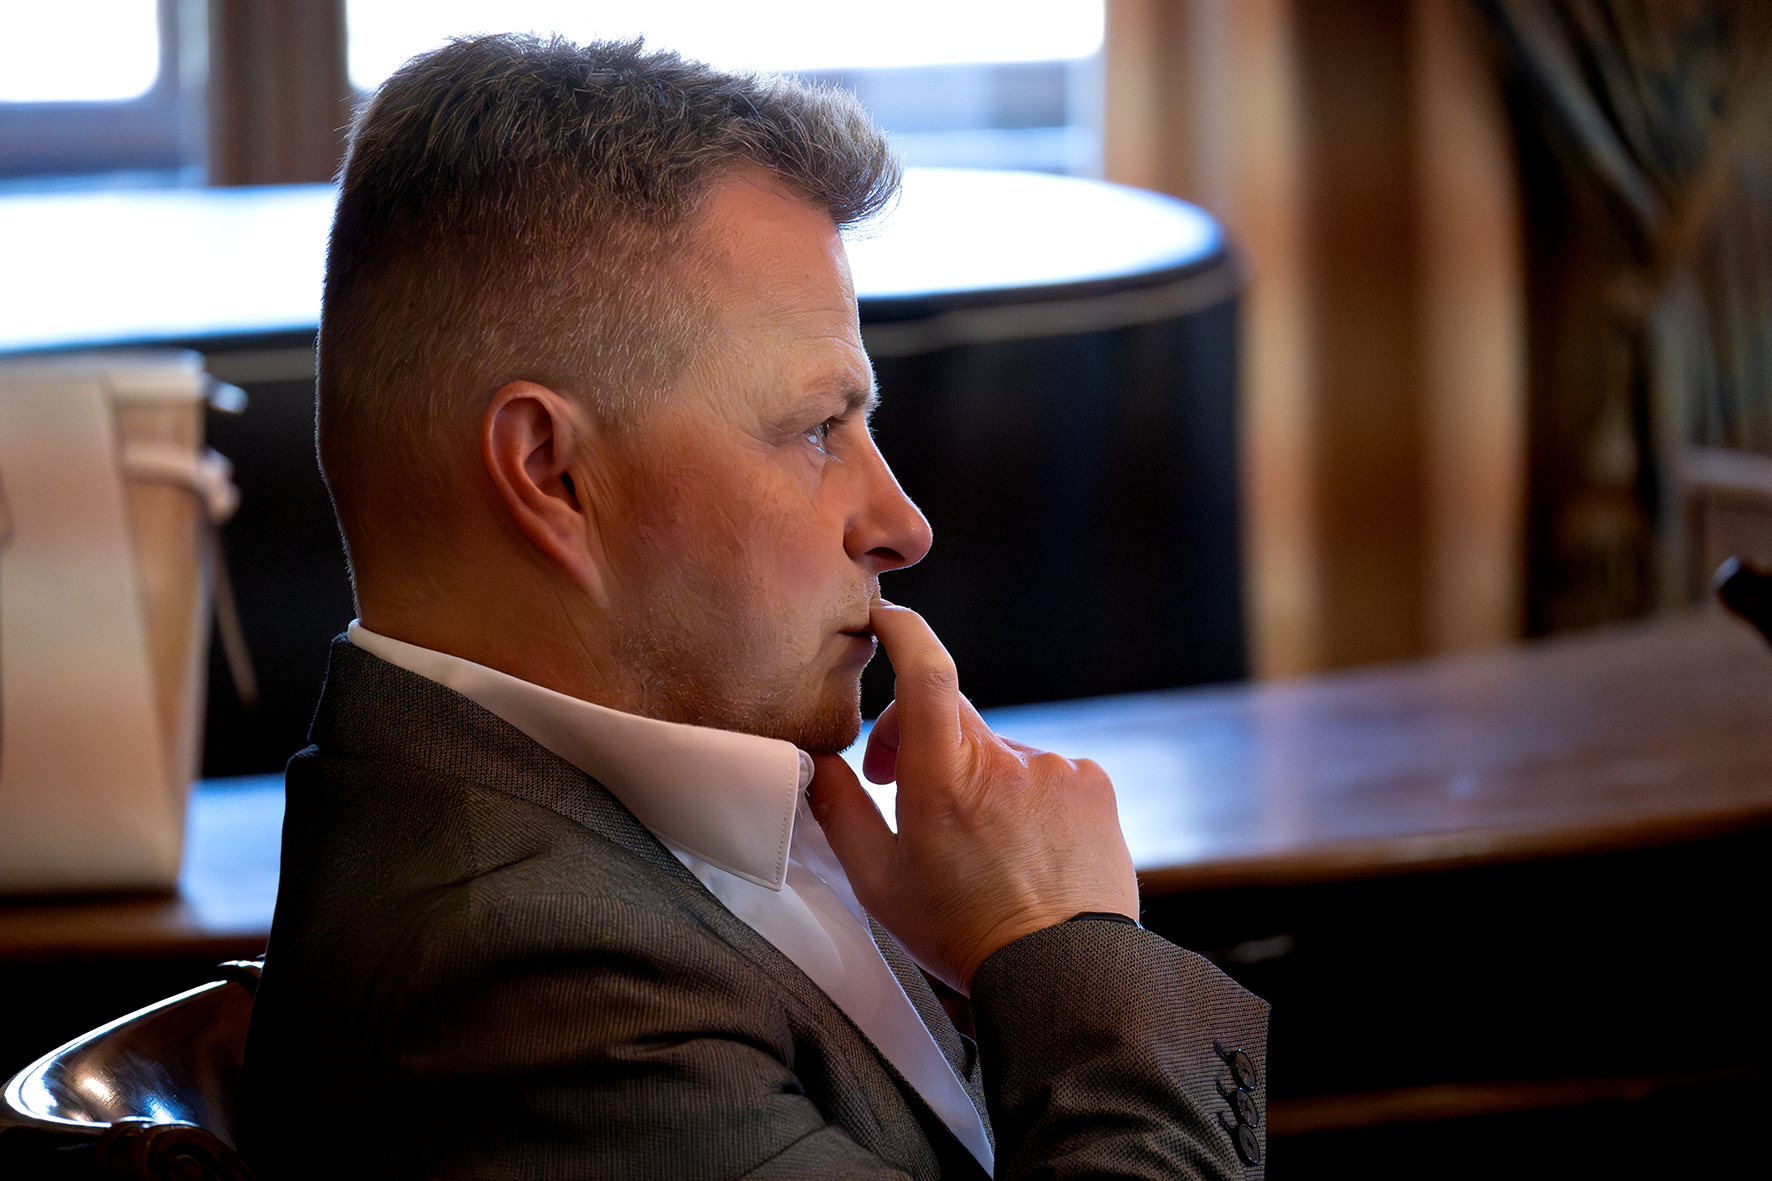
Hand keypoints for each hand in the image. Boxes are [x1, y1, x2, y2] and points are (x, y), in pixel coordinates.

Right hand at [808, 602, 1137, 993]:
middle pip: (951, 713)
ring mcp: (1055, 768)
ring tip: (979, 845)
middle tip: (900, 788)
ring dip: (980, 778)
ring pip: (998, 750)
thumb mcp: (878, 881)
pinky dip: (1028, 796)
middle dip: (918, 737)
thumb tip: (813, 760)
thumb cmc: (962, 932)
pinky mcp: (1092, 783)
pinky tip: (1025, 848)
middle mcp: (1004, 759)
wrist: (1063, 974)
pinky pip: (1046, 771)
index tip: (885, 617)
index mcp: (943, 776)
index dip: (903, 630)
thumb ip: (840, 810)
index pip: (925, 669)